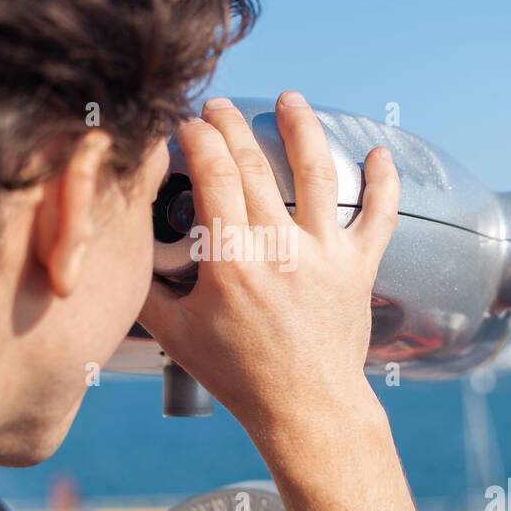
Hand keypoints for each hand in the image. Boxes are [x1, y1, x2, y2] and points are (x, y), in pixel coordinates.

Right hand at [138, 91, 399, 454]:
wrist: (306, 410)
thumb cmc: (239, 376)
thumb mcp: (177, 335)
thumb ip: (147, 288)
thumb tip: (126, 250)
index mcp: (232, 261)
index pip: (212, 175)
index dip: (197, 139)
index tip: (186, 124)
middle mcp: (280, 248)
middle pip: (254, 165)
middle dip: (231, 125)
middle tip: (218, 106)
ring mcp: (324, 254)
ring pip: (318, 174)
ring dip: (302, 129)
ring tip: (290, 100)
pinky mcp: (358, 267)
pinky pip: (378, 217)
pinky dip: (384, 183)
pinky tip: (380, 153)